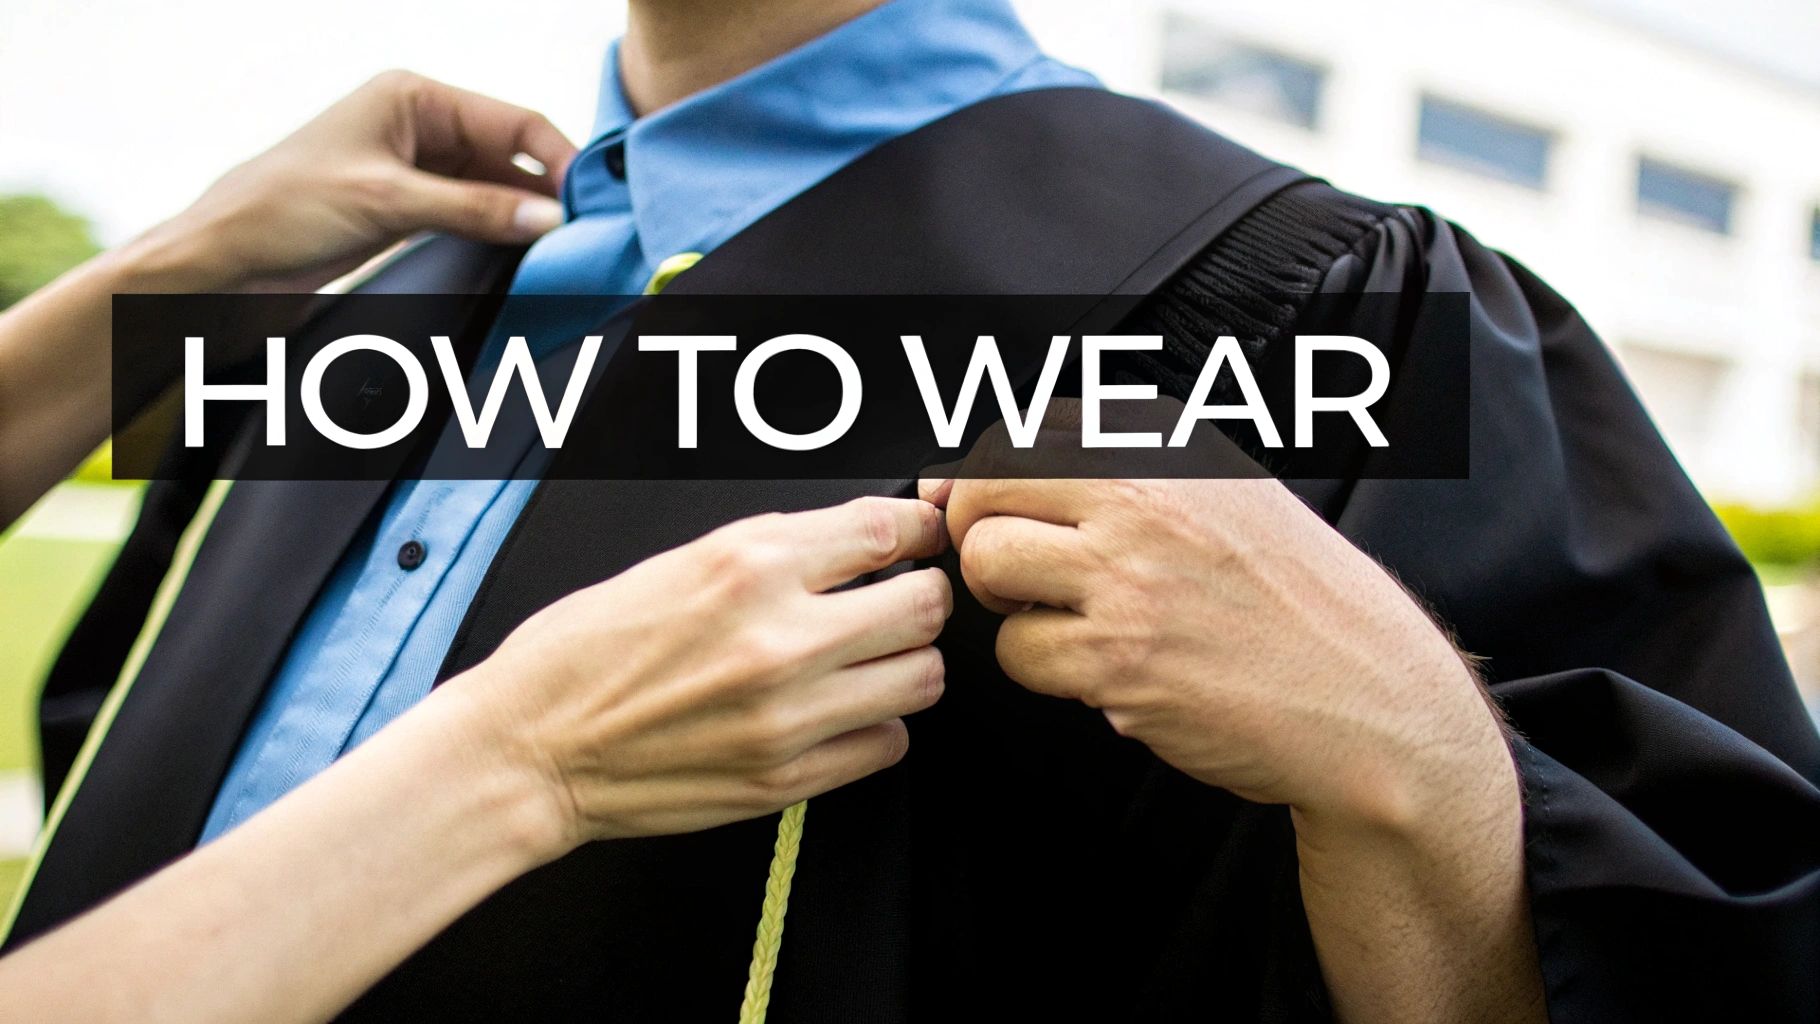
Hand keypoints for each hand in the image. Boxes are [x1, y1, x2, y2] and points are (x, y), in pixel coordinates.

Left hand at [141, 70, 575, 291]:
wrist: (224, 263)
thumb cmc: (279, 209)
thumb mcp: (388, 202)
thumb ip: (475, 209)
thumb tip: (548, 218)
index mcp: (412, 97)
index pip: (512, 122)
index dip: (558, 159)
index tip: (590, 199)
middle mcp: (419, 127)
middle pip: (511, 156)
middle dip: (549, 191)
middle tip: (588, 230)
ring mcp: (418, 171)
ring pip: (498, 190)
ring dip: (527, 217)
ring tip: (565, 248)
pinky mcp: (411, 211)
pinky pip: (475, 217)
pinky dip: (501, 235)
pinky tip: (526, 255)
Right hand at [444, 496, 951, 852]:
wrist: (530, 748)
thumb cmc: (585, 651)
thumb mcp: (678, 562)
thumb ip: (778, 551)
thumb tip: (866, 538)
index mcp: (747, 565)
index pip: (887, 530)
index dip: (916, 531)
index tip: (917, 540)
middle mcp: (778, 638)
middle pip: (925, 606)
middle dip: (920, 596)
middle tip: (898, 601)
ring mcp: (787, 716)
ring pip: (923, 679)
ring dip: (906, 664)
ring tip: (868, 661)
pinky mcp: (785, 779)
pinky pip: (889, 745)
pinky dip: (876, 726)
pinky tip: (837, 713)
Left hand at [927, 475, 1511, 832]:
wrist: (1368, 696)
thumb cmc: (1295, 600)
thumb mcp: (1227, 491)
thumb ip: (1125, 468)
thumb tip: (981, 471)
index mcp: (1166, 448)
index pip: (1023, 430)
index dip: (980, 474)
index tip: (976, 505)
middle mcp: (1143, 499)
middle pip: (983, 489)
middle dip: (972, 531)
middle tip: (1008, 568)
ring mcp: (1127, 580)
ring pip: (987, 566)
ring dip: (1004, 601)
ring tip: (1056, 617)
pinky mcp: (1118, 661)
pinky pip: (1018, 652)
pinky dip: (1042, 667)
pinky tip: (1096, 668)